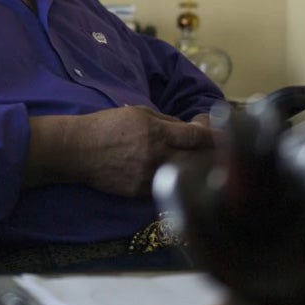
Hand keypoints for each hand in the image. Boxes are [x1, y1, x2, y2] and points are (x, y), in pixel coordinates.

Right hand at [27, 106, 212, 197]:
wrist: (78, 150)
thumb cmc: (107, 126)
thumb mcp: (138, 112)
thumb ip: (166, 121)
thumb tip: (188, 129)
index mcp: (156, 132)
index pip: (195, 136)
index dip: (214, 137)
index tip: (226, 138)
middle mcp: (155, 155)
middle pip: (195, 160)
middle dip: (209, 157)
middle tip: (222, 156)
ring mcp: (148, 177)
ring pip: (182, 177)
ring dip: (194, 173)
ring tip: (203, 170)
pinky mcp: (139, 192)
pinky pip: (164, 188)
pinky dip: (173, 183)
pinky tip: (177, 180)